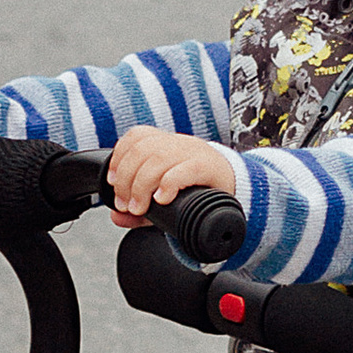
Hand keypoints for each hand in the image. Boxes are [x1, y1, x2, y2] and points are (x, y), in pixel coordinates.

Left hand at [106, 130, 238, 229]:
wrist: (239, 192)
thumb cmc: (199, 192)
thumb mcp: (164, 200)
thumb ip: (140, 208)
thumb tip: (116, 216)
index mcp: (168, 145)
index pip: (137, 136)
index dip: (120, 157)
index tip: (113, 182)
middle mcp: (180, 144)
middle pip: (143, 150)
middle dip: (126, 178)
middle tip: (126, 204)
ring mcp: (195, 153)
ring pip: (159, 158)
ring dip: (141, 185)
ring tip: (140, 207)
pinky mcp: (209, 167)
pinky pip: (185, 169)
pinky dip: (168, 184)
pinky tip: (163, 199)